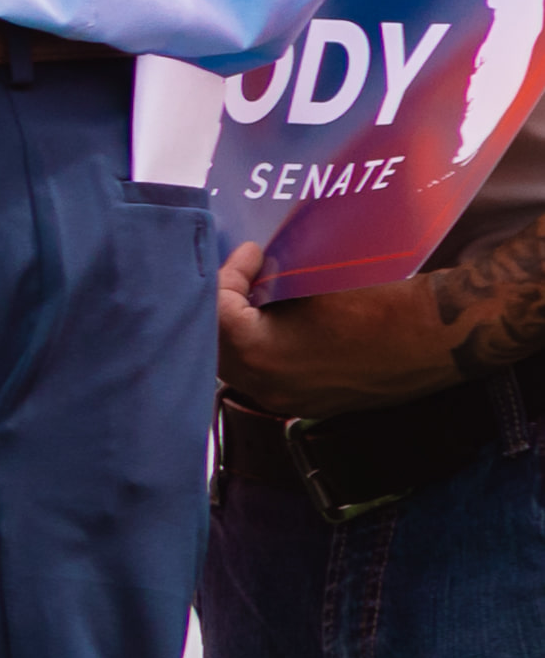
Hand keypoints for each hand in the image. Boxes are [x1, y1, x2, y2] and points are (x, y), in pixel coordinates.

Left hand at [218, 230, 502, 419]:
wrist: (441, 336)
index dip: (228, 277)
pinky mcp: (313, 403)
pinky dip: (263, 350)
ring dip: (239, 331)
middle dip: (223, 306)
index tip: (251, 253)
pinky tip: (279, 324)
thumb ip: (272, 283)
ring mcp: (290, 400)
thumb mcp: (316, 283)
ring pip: (239, 366)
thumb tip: (253, 272)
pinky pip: (269, 378)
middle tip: (243, 274)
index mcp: (262, 354)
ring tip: (257, 296)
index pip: (216, 314)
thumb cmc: (382, 303)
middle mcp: (268, 387)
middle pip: (216, 346)